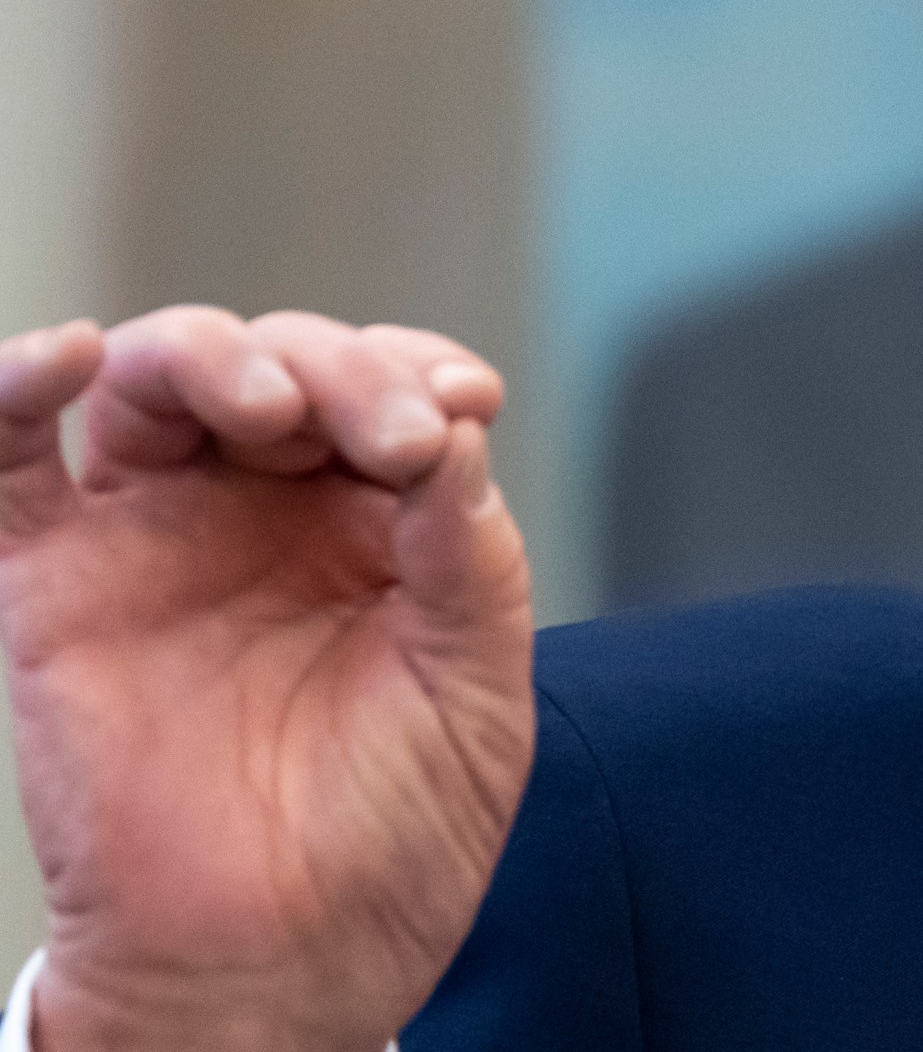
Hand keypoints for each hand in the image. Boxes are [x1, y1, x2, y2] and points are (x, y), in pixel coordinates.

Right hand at [0, 309, 534, 1050]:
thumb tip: (453, 430)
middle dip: (338, 370)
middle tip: (388, 436)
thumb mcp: (477, 692)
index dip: (418, 374)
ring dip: (214, 357)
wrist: (283, 968)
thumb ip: (472, 559)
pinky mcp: (57, 584)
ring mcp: (160, 535)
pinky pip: (10, 460)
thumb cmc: (394, 839)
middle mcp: (269, 510)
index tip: (457, 409)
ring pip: (161, 381)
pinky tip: (68, 354)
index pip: (392, 390)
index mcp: (379, 522)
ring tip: (271, 407)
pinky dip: (19, 386)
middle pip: (284, 365)